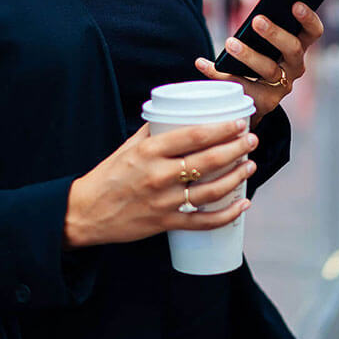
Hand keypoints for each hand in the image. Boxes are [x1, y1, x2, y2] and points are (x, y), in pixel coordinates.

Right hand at [64, 119, 258, 247]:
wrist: (86, 212)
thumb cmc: (108, 176)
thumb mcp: (128, 147)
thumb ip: (153, 132)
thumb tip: (177, 115)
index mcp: (149, 151)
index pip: (192, 136)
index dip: (221, 129)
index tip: (239, 122)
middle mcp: (158, 175)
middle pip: (207, 160)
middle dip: (236, 149)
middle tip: (252, 140)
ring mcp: (164, 201)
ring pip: (210, 190)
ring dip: (236, 177)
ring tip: (250, 166)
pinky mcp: (165, 223)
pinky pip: (202, 222)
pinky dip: (226, 215)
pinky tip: (242, 205)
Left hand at [194, 1, 323, 127]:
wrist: (252, 98)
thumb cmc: (258, 57)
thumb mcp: (263, 36)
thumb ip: (268, 13)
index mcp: (298, 47)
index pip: (313, 32)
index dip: (308, 18)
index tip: (295, 4)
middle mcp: (294, 68)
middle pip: (292, 50)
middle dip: (276, 34)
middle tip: (257, 20)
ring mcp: (281, 87)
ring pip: (268, 70)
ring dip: (249, 55)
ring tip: (230, 42)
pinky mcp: (262, 103)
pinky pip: (239, 86)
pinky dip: (218, 73)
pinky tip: (202, 62)